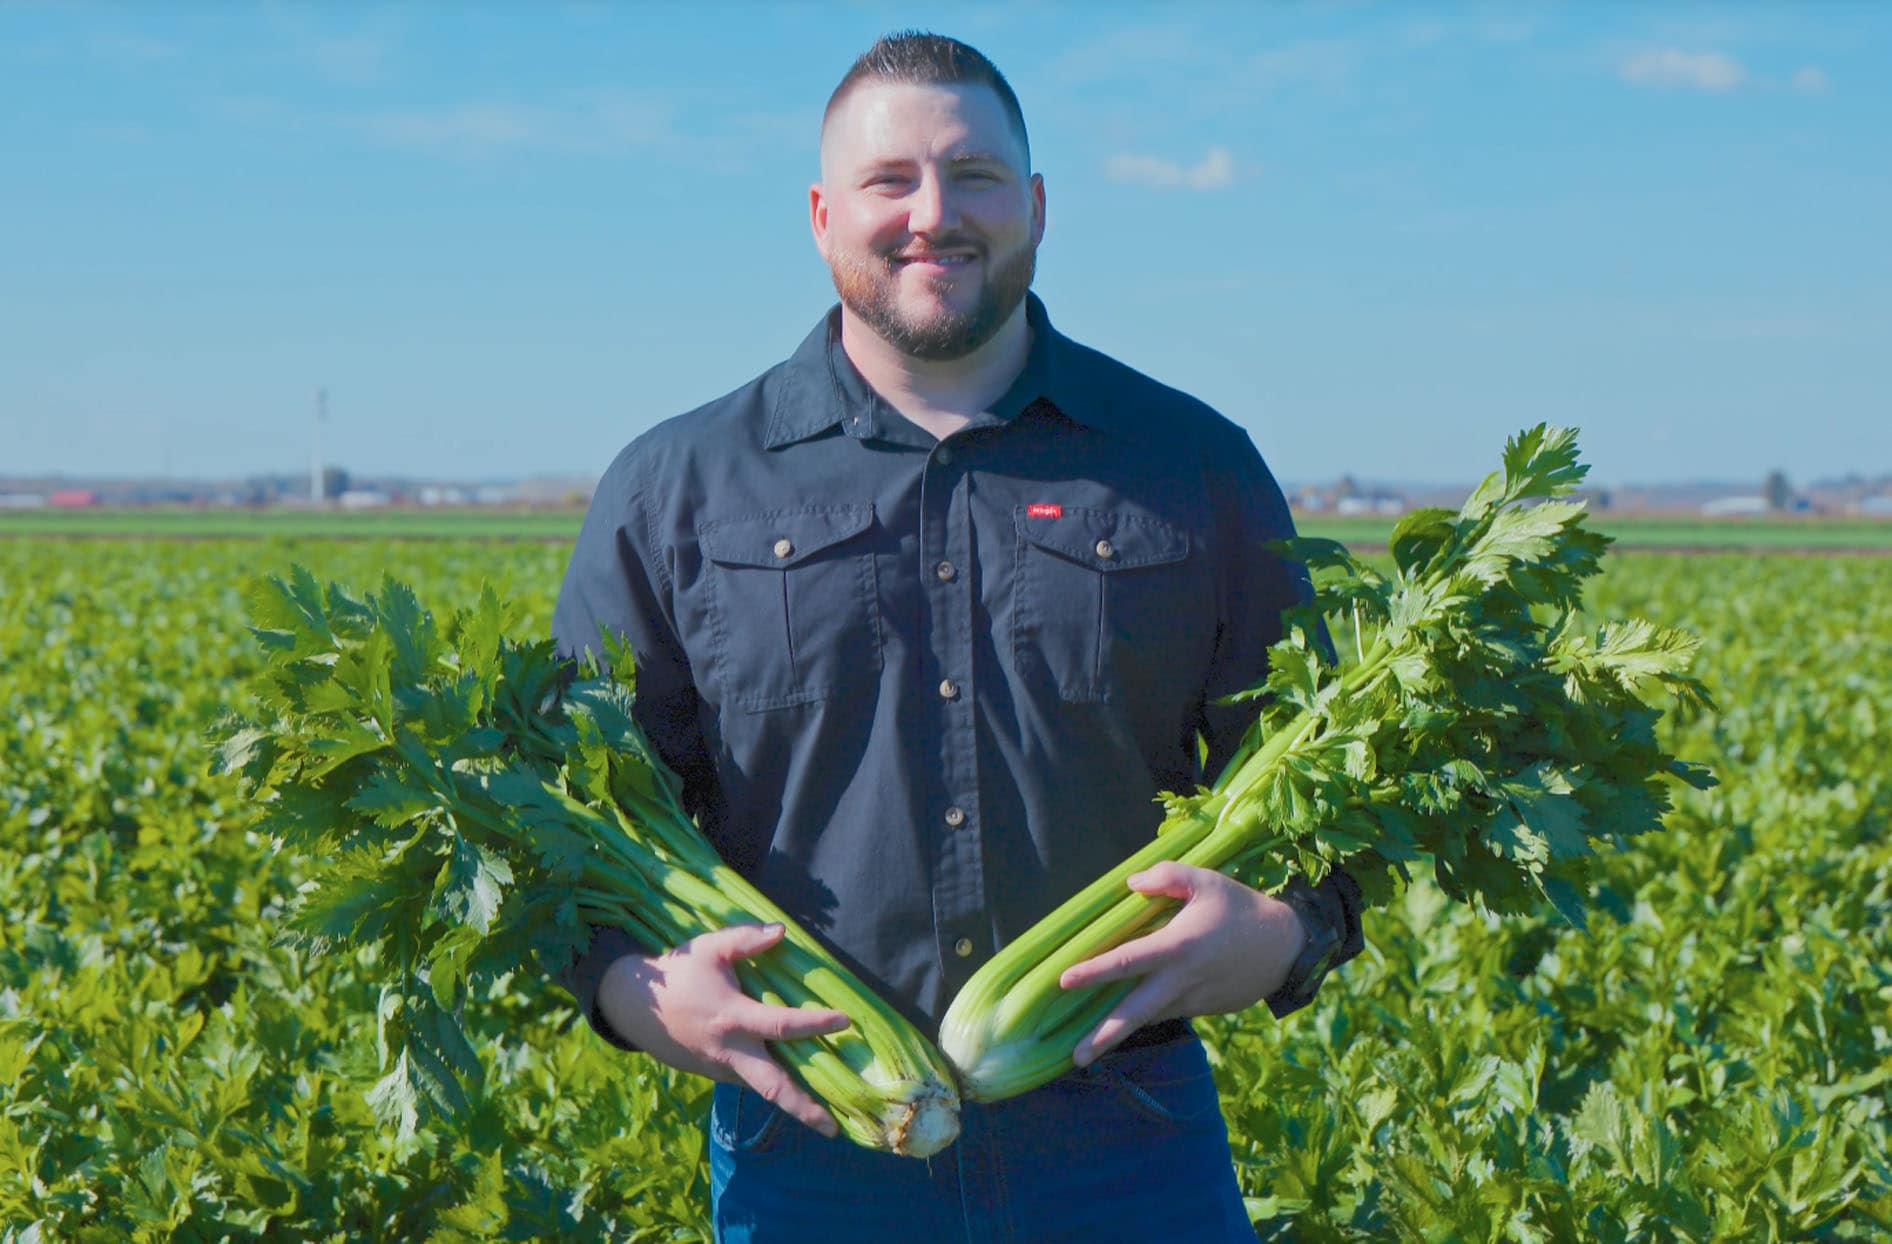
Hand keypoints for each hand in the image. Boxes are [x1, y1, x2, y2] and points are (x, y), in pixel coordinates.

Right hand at [595, 922, 850, 1136]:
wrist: (635, 1008)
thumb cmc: (678, 974)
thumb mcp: (708, 948)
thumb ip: (745, 939)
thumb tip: (782, 930)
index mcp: (733, 1018)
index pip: (781, 1025)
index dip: (814, 1023)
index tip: (845, 1020)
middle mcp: (731, 1051)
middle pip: (773, 1088)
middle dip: (804, 1110)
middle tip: (833, 1129)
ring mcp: (723, 1068)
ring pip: (764, 1090)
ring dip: (794, 1105)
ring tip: (829, 1118)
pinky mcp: (716, 1074)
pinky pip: (751, 1081)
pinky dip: (775, 1086)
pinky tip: (799, 1088)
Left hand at [1058, 862, 1305, 1066]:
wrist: (1288, 947)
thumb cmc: (1241, 908)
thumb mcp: (1207, 881)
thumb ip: (1167, 877)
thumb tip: (1130, 884)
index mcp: (1178, 947)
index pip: (1127, 961)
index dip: (1093, 971)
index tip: (1063, 981)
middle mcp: (1182, 980)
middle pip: (1135, 1013)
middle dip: (1103, 1038)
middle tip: (1074, 1058)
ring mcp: (1194, 1000)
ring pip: (1150, 1017)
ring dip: (1121, 1033)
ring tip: (1088, 1048)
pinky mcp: (1204, 1009)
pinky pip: (1168, 1012)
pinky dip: (1147, 1016)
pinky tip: (1127, 1020)